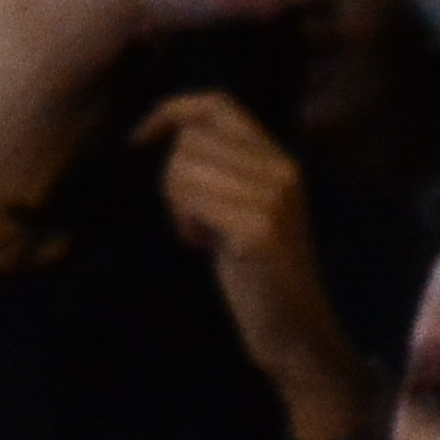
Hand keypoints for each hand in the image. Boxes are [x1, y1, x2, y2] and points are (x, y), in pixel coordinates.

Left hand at [134, 88, 375, 428]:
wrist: (298, 335)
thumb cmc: (261, 276)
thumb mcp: (245, 207)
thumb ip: (223, 168)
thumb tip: (170, 129)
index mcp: (281, 162)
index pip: (216, 104)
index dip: (171, 112)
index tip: (142, 140)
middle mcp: (283, 172)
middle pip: (191, 138)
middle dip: (172, 176)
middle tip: (190, 218)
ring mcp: (274, 200)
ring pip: (185, 167)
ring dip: (176, 202)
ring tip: (200, 234)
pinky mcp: (258, 230)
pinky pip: (190, 199)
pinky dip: (184, 223)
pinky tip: (202, 247)